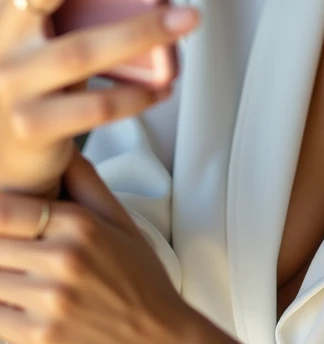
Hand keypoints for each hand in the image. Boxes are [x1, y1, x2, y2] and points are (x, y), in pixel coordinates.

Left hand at [0, 149, 203, 343]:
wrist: (158, 339)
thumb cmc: (139, 280)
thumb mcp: (121, 222)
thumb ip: (86, 183)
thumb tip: (62, 148)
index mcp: (80, 225)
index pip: (5, 210)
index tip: (3, 218)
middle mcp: (63, 260)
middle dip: (2, 248)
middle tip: (18, 251)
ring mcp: (50, 303)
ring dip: (2, 279)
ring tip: (23, 276)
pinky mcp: (38, 340)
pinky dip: (5, 312)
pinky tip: (27, 308)